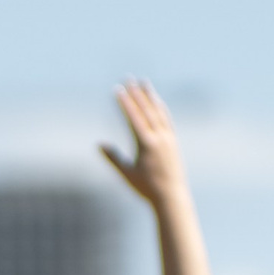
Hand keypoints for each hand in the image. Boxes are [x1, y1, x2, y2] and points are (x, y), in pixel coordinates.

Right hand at [100, 81, 185, 204]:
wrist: (171, 196)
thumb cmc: (146, 188)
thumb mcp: (126, 173)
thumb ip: (114, 158)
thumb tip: (100, 144)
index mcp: (146, 144)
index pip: (134, 117)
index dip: (125, 102)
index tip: (118, 89)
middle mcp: (159, 138)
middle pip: (146, 110)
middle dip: (136, 93)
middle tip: (129, 78)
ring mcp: (168, 138)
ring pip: (158, 112)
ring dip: (150, 96)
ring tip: (144, 82)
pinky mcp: (173, 141)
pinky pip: (166, 120)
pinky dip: (160, 108)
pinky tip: (157, 102)